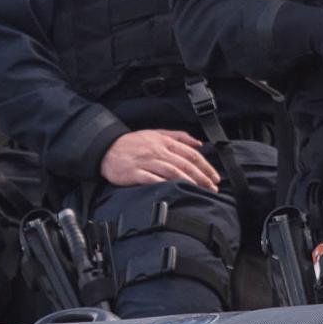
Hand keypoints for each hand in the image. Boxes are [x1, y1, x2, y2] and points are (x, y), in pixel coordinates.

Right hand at [101, 128, 220, 189]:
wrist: (107, 148)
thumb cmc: (134, 142)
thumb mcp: (156, 133)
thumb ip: (179, 137)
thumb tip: (199, 143)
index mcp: (164, 142)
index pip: (191, 154)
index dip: (205, 166)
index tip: (215, 177)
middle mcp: (157, 151)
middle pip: (185, 164)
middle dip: (202, 176)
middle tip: (212, 187)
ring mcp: (146, 162)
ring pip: (172, 171)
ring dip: (188, 181)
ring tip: (200, 190)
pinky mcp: (135, 173)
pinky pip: (153, 179)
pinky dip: (165, 184)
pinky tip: (175, 189)